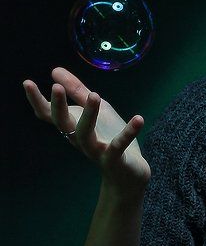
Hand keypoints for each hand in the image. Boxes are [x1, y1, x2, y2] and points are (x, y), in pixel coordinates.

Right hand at [23, 66, 150, 193]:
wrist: (127, 175)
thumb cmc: (109, 138)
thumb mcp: (96, 110)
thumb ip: (77, 91)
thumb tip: (54, 70)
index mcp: (72, 127)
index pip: (49, 114)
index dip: (37, 100)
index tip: (27, 82)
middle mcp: (79, 139)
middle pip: (63, 123)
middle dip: (59, 106)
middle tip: (56, 87)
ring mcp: (96, 151)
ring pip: (86, 135)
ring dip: (89, 115)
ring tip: (95, 95)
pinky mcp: (114, 159)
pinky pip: (119, 145)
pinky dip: (128, 132)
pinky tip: (138, 118)